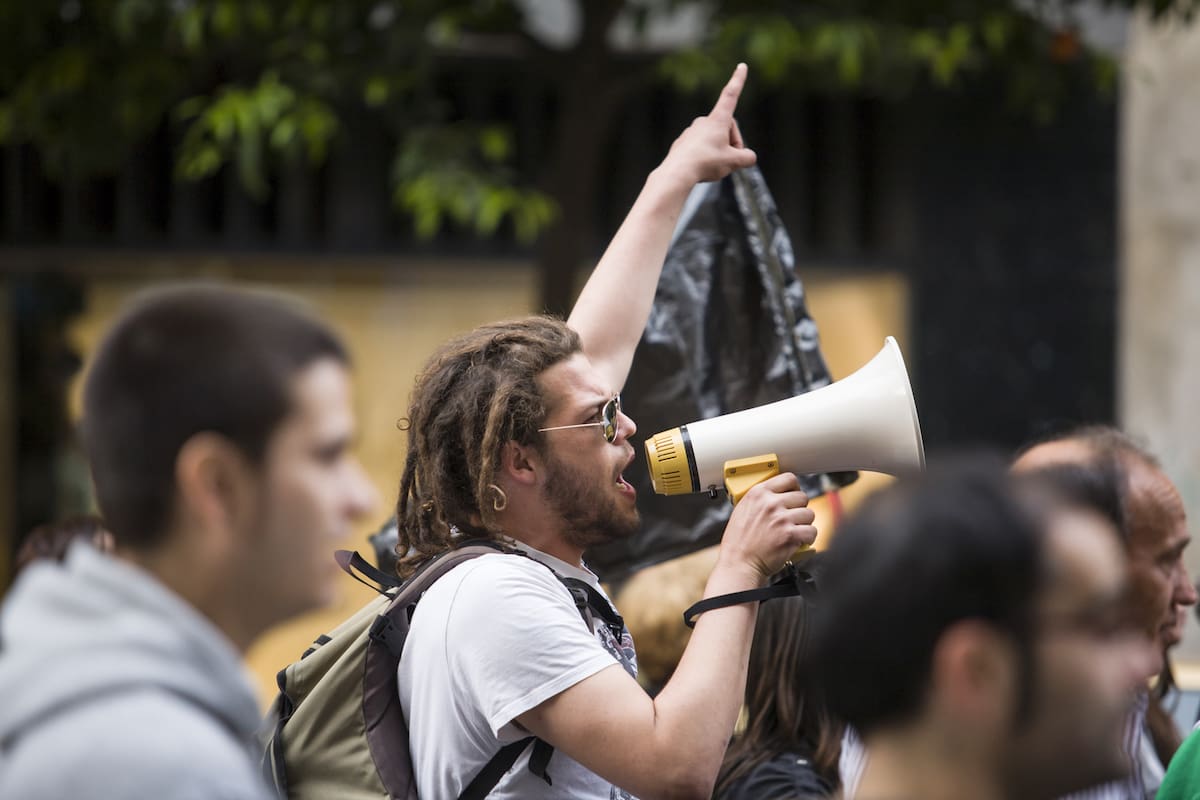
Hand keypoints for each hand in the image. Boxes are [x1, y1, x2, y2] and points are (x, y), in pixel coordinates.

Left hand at [659, 63, 757, 186]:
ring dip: (719, 152)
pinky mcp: (683, 143)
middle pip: (727, 129)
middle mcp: (704, 122)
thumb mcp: (733, 162)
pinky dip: (705, 157)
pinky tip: (700, 169)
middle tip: (730, 161)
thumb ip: (747, 158)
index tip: (742, 66)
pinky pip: (700, 149)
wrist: (677, 173)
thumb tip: (749, 157)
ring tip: (713, 166)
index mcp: (718, 120)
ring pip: (713, 140)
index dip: (738, 81)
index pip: (731, 95)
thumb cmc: (706, 163)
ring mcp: (692, 132)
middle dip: (732, 144)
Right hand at [718, 472, 815, 582]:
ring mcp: (781, 519)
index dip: (794, 488)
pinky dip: (807, 538)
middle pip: (802, 497)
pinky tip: (798, 541)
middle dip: (799, 508)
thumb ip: (760, 500)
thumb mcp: (742, 510)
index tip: (793, 495)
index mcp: (758, 493)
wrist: (739, 564)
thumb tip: (777, 495)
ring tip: (794, 531)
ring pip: (809, 514)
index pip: (788, 478)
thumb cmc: (738, 542)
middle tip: (792, 518)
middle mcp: (770, 504)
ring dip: (804, 523)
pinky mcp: (790, 535)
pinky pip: (811, 531)